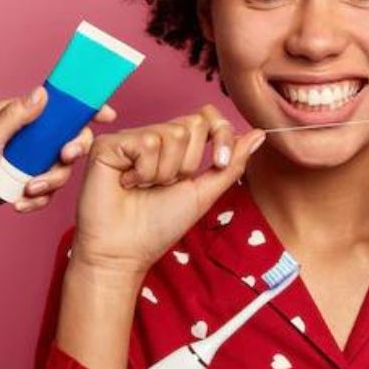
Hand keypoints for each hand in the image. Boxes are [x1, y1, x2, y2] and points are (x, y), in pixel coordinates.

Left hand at [0, 87, 115, 220]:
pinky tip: (19, 204)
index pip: (57, 106)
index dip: (84, 108)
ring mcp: (25, 162)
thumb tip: (42, 93)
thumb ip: (15, 117)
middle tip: (64, 158)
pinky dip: (37, 200)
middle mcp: (25, 138)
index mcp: (16, 117)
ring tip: (28, 190)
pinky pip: (45, 192)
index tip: (106, 114)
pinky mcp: (21, 184)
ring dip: (50, 182)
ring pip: (60, 169)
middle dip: (72, 151)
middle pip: (67, 139)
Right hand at [72, 105, 265, 272]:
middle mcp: (153, 136)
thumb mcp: (205, 193)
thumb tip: (259, 134)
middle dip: (189, 163)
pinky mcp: (108, 144)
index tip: (218, 162)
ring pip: (171, 134)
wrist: (125, 250)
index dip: (220, 134)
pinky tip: (127, 183)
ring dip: (165, 172)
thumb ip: (231, 163)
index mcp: (176, 146)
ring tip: (145, 187)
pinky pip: (145, 142)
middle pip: (193, 124)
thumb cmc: (159, 225)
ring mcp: (131, 138)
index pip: (207, 118)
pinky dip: (143, 171)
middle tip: (166, 185)